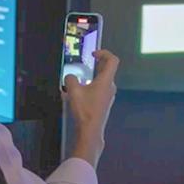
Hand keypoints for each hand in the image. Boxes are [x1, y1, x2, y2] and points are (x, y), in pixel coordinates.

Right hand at [64, 50, 119, 165]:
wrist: (91, 130)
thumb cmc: (85, 110)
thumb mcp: (73, 91)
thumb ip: (70, 79)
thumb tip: (70, 77)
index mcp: (106, 80)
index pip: (112, 60)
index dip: (104, 53)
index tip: (93, 54)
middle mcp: (110, 87)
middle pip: (108, 69)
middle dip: (99, 62)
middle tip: (89, 61)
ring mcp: (109, 95)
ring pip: (104, 79)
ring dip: (95, 74)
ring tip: (83, 77)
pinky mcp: (104, 103)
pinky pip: (101, 89)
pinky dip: (94, 84)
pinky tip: (82, 90)